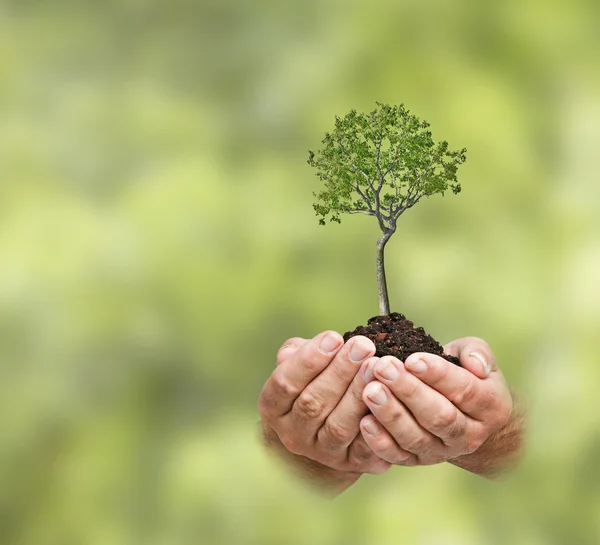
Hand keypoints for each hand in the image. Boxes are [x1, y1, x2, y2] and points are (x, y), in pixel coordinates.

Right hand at [258, 331, 390, 478]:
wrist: (326, 431)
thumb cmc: (313, 384)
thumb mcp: (299, 365)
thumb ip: (296, 353)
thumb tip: (300, 349)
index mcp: (274, 407)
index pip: (285, 383)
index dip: (308, 360)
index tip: (334, 337)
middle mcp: (292, 434)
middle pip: (313, 403)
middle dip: (340, 372)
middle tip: (363, 346)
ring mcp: (321, 452)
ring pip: (338, 426)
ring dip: (358, 394)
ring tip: (376, 366)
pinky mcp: (350, 464)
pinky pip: (365, 447)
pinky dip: (377, 424)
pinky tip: (389, 398)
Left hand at [359, 337, 513, 467]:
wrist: (463, 412)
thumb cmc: (464, 373)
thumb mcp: (475, 355)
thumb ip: (478, 353)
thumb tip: (475, 364)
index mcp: (491, 406)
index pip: (465, 391)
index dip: (438, 375)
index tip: (412, 359)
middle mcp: (469, 435)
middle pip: (439, 416)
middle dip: (408, 391)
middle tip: (383, 368)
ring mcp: (442, 451)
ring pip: (416, 438)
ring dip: (390, 414)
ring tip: (369, 390)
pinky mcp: (418, 460)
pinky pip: (398, 456)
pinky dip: (380, 442)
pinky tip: (364, 421)